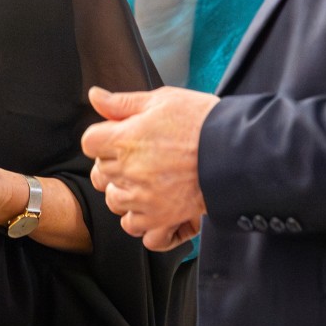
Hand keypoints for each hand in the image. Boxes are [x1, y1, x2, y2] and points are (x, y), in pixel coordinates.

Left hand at [80, 86, 218, 251]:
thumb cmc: (202, 121)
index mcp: (125, 139)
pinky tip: (153, 207)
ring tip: (145, 183)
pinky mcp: (162, 217)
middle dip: (113, 165)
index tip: (118, 137)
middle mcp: (130, 170)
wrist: (236, 149)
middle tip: (137, 158)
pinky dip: (142, 222)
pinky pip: (137, 229)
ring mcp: (144, 197)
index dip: (102, 139)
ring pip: (115, 202)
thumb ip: (123, 103)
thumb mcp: (161, 100)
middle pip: (100, 174)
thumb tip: (95, 96)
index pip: (89, 143)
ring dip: (125, 193)